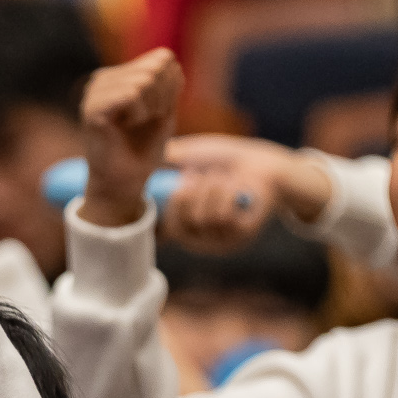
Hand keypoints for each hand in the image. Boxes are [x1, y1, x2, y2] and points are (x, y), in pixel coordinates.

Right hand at [80, 49, 184, 227]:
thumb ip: (168, 82)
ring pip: (144, 81)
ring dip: (151, 109)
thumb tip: (166, 58)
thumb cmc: (144, 148)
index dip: (171, 88)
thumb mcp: (165, 109)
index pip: (163, 59)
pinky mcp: (92, 107)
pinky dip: (139, 114)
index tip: (158, 112)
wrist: (125, 181)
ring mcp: (95, 91)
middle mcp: (104, 78)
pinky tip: (126, 127)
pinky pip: (130, 95)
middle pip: (155, 67)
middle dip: (162, 98)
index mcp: (120, 75)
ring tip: (136, 125)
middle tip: (147, 120)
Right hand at [161, 135, 332, 250]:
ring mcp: (221, 241)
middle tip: (204, 175)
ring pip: (203, 217)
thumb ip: (162, 163)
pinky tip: (238, 188)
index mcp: (185, 225)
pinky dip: (229, 194)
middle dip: (192, 189)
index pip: (165, 228)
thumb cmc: (224, 160)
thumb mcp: (187, 156)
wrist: (263, 163)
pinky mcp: (241, 237)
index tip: (184, 178)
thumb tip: (134, 165)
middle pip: (181, 222)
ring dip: (213, 188)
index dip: (171, 202)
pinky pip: (223, 216)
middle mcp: (200, 239)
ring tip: (224, 178)